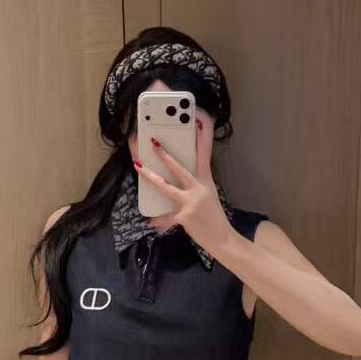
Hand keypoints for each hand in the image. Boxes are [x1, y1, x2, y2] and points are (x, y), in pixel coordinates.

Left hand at [135, 115, 234, 257]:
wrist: (222, 239)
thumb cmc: (213, 217)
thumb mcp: (209, 196)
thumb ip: (195, 186)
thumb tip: (178, 180)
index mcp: (206, 181)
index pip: (205, 155)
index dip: (203, 137)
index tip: (199, 120)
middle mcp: (199, 188)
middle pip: (179, 168)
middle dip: (164, 155)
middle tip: (153, 142)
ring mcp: (191, 202)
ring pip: (166, 187)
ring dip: (151, 176)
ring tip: (138, 166)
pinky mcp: (184, 217)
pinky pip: (165, 217)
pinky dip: (157, 220)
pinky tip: (149, 221)